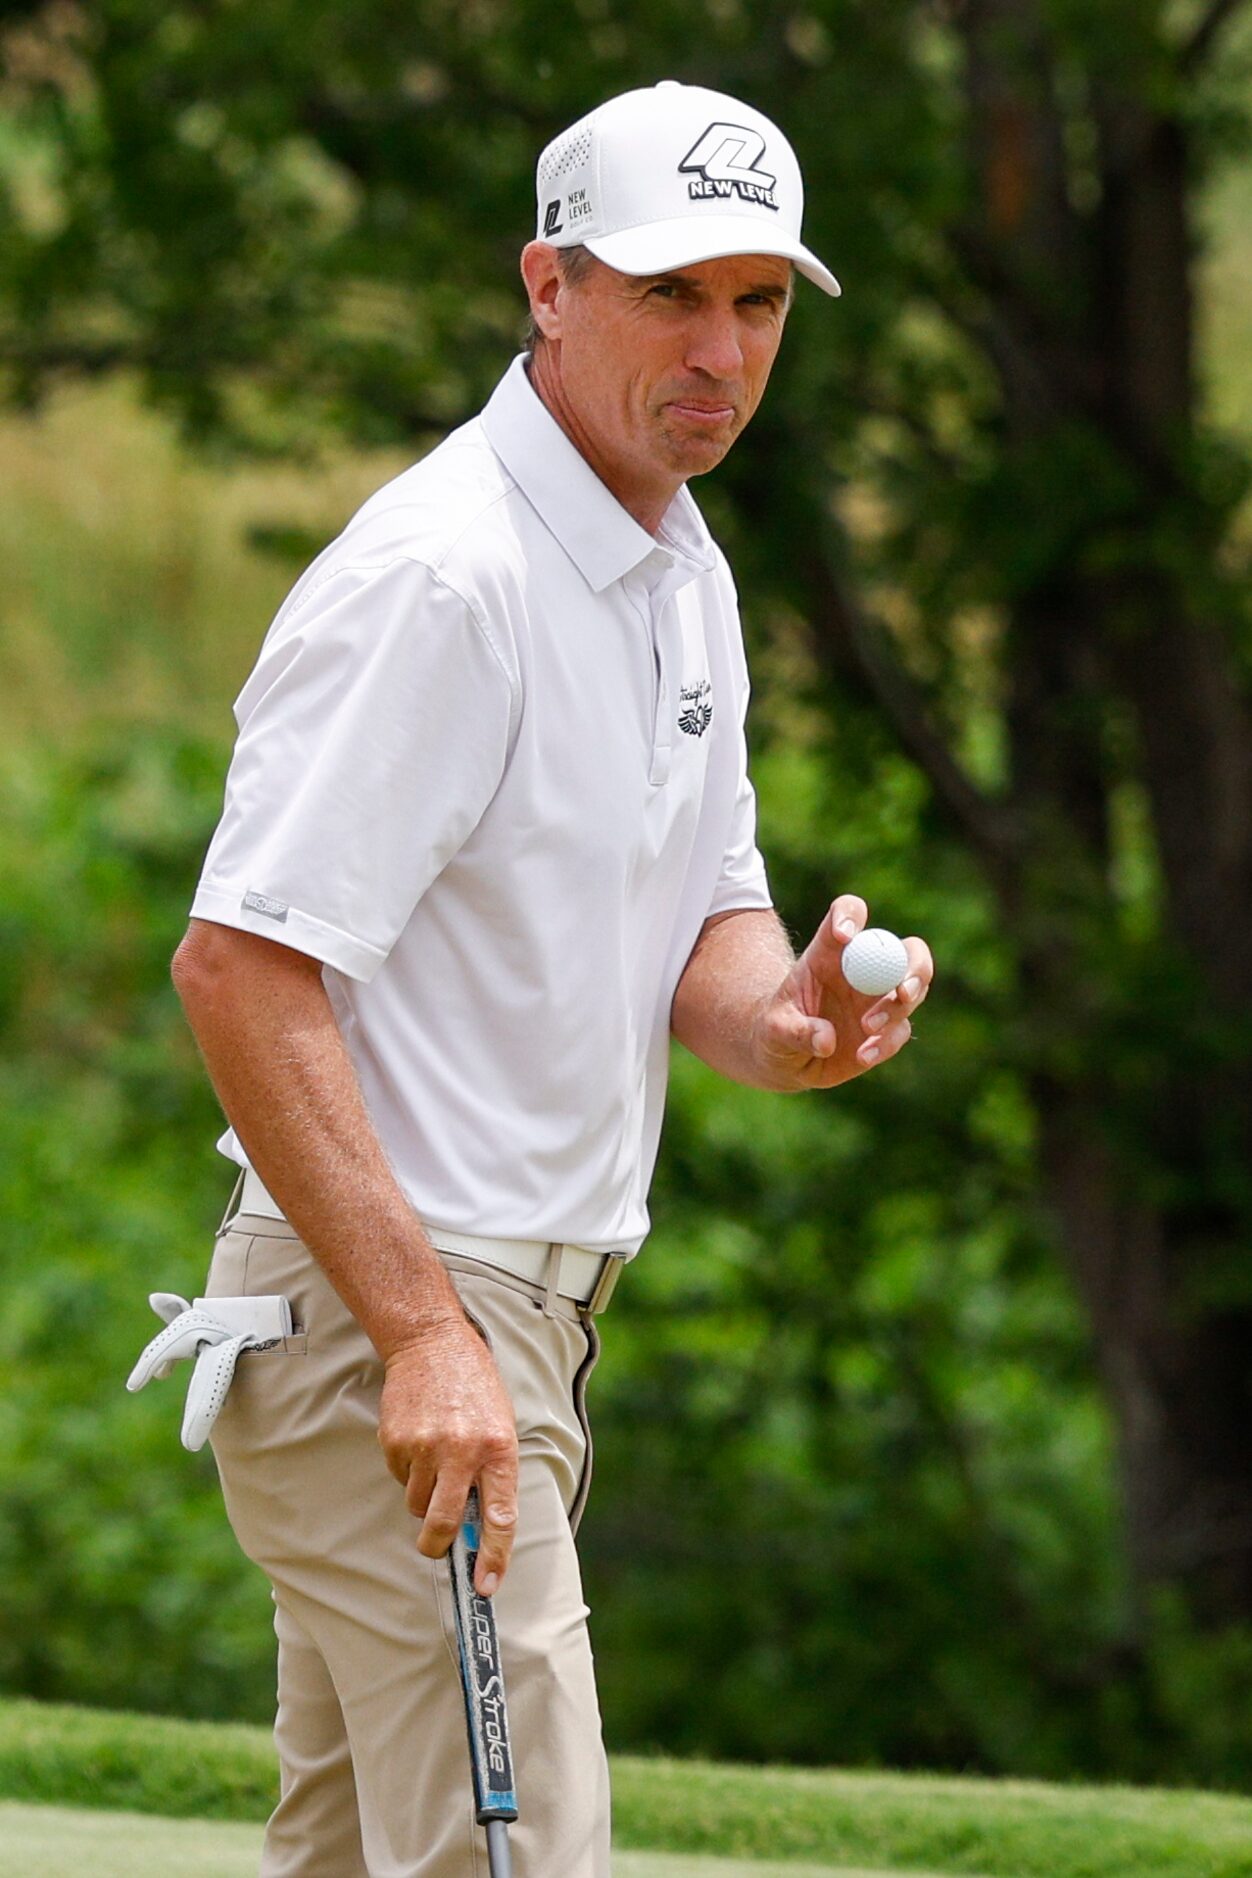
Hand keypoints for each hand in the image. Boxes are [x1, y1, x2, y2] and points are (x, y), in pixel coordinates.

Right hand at [377, 1313, 518, 1595]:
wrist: (431, 1343)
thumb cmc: (474, 1387)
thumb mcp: (499, 1425)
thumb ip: (492, 1471)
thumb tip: (477, 1525)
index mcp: (499, 1449)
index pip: (499, 1517)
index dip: (492, 1557)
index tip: (485, 1587)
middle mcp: (463, 1451)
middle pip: (444, 1523)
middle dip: (437, 1547)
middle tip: (435, 1548)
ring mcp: (426, 1446)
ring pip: (417, 1504)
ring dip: (424, 1498)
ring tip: (434, 1461)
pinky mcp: (396, 1441)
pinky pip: (400, 1477)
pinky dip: (408, 1470)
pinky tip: (418, 1439)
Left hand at [753, 894, 932, 1090]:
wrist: (788, 1059)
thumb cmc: (776, 1030)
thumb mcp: (774, 1029)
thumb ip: (796, 1030)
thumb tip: (826, 1040)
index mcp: (830, 951)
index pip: (848, 913)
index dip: (850, 916)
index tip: (843, 935)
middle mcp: (864, 969)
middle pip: (907, 949)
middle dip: (914, 965)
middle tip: (902, 990)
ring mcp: (880, 999)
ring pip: (912, 990)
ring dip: (896, 1008)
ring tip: (867, 1028)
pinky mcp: (888, 1030)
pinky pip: (901, 1031)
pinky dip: (886, 1044)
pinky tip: (863, 1055)